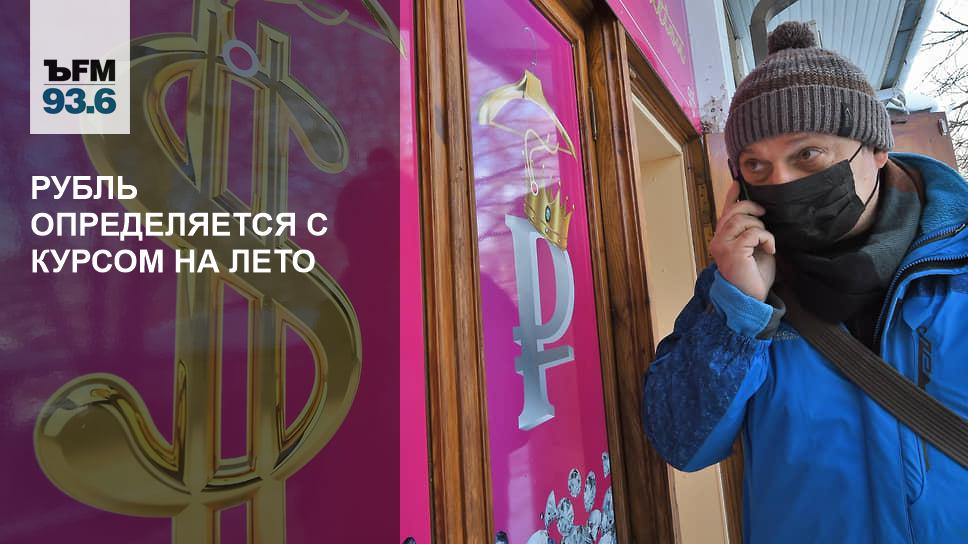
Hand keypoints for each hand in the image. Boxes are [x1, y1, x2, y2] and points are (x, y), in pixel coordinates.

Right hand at [710, 181, 776, 300]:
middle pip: (734, 211)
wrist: (751, 298)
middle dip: (752, 208)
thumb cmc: (754, 275)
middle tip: (764, 215)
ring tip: (765, 240)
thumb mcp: (754, 248)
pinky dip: (766, 238)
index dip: (731, 196)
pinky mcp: (733, 251)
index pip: (725, 212)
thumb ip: (751, 231)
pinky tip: (769, 249)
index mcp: (721, 239)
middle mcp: (717, 240)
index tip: (737, 183)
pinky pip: (753, 232)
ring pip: (742, 219)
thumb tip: (759, 213)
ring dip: (759, 226)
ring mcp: (723, 246)